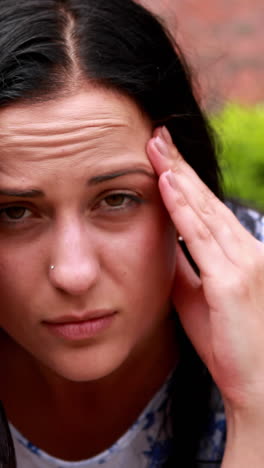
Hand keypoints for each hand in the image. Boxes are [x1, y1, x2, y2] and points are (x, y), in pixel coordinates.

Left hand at [147, 126, 263, 415]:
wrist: (256, 383)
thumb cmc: (227, 342)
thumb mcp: (198, 297)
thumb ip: (184, 267)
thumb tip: (161, 245)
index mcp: (237, 253)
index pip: (206, 208)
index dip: (184, 179)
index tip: (163, 156)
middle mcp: (245, 249)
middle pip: (205, 199)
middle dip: (179, 165)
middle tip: (156, 135)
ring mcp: (242, 262)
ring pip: (203, 209)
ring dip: (177, 175)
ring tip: (156, 147)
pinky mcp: (233, 279)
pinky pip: (201, 235)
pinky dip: (182, 207)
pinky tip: (166, 182)